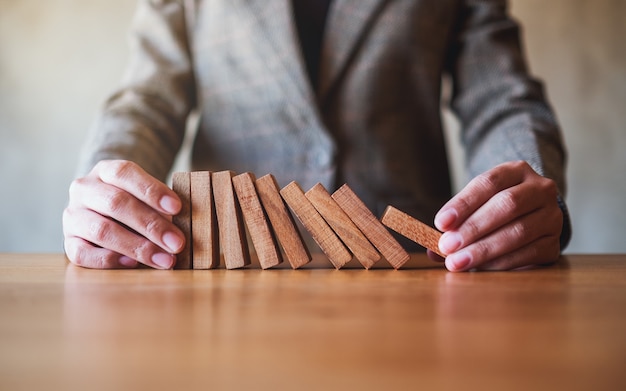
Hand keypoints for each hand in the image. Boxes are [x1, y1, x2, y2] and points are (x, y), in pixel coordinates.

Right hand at [63, 160, 184, 268]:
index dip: (152, 190)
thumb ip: (161, 205)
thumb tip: (184, 225)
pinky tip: (132, 264)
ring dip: (137, 247)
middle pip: (116, 204)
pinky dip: (109, 260)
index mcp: (104, 170)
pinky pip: (83, 254)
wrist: (101, 210)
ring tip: (164, 259)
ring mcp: (72, 215)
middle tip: (177, 243)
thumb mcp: (145, 195)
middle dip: (151, 225)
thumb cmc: (134, 202)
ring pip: (101, 230)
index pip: (125, 173)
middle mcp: (84, 189)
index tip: (177, 207)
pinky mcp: (68, 241)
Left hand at [432, 161, 562, 271]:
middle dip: (473, 228)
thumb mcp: (477, 203)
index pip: (489, 183)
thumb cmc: (494, 208)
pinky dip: (501, 263)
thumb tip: (433, 250)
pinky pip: (529, 254)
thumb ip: (456, 222)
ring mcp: (552, 216)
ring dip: (484, 250)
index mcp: (517, 171)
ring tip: (457, 262)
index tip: (441, 223)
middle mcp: (541, 189)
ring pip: (519, 232)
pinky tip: (480, 268)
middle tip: (448, 246)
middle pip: (507, 205)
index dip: (464, 203)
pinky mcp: (554, 243)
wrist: (532, 215)